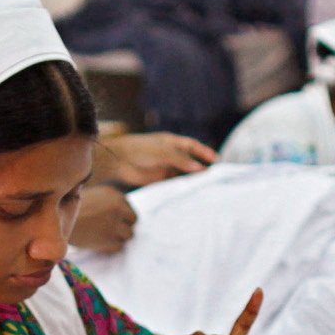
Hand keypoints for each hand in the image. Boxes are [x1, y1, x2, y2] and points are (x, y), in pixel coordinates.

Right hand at [68, 185, 136, 253]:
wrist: (54, 222)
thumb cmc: (68, 210)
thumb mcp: (92, 197)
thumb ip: (108, 204)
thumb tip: (122, 217)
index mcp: (114, 194)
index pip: (129, 208)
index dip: (121, 216)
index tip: (111, 221)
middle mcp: (118, 208)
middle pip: (133, 221)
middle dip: (124, 226)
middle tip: (110, 231)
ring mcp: (115, 224)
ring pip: (128, 235)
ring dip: (117, 237)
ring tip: (101, 237)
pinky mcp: (110, 240)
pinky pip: (118, 246)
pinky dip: (109, 247)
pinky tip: (97, 243)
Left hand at [99, 132, 215, 187]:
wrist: (119, 161)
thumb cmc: (140, 149)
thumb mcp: (163, 152)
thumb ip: (182, 160)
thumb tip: (200, 169)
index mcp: (171, 142)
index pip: (192, 146)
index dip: (204, 152)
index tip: (216, 160)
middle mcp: (170, 154)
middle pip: (190, 161)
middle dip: (202, 167)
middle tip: (215, 176)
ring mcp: (165, 167)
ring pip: (183, 173)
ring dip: (193, 179)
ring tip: (206, 186)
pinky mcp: (159, 179)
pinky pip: (174, 182)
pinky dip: (183, 186)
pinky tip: (191, 192)